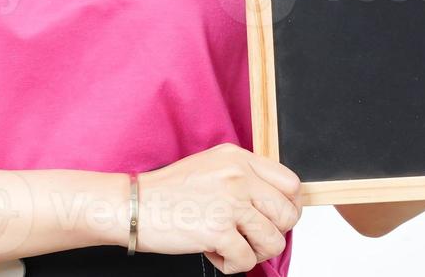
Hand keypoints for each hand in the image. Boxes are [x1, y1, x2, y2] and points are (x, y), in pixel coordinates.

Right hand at [135, 142, 303, 273]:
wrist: (134, 205)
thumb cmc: (169, 192)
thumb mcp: (212, 167)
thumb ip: (244, 177)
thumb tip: (274, 203)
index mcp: (239, 159)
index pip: (291, 183)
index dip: (288, 207)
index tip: (274, 219)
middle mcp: (239, 176)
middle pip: (288, 214)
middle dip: (273, 233)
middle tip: (250, 237)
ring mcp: (230, 203)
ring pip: (273, 241)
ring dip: (254, 252)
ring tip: (231, 246)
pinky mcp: (218, 231)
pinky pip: (247, 260)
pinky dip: (232, 264)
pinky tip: (213, 251)